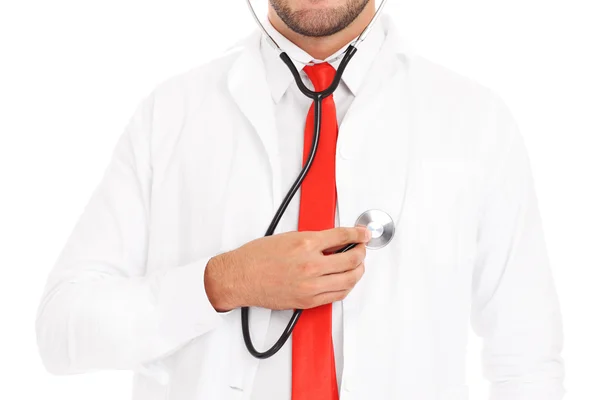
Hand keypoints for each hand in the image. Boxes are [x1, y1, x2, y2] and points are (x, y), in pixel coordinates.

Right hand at [205, 226, 370, 311]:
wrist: (240, 277)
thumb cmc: (257, 257)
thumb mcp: (288, 237)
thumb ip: (314, 240)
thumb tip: (335, 241)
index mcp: (305, 244)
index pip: (342, 236)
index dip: (358, 234)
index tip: (364, 234)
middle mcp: (310, 265)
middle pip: (351, 259)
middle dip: (361, 253)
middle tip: (361, 249)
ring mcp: (311, 285)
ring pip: (349, 279)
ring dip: (358, 271)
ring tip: (356, 266)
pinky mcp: (308, 300)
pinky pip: (337, 295)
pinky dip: (346, 286)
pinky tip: (345, 280)